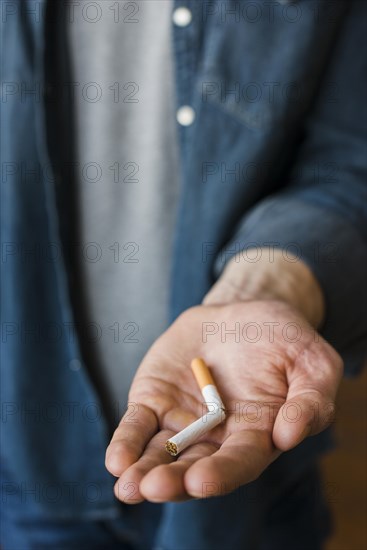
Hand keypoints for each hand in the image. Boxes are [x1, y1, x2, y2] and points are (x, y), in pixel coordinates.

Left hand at [105, 299, 341, 503]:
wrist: (242, 311)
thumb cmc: (283, 338)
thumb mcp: (313, 362)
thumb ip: (310, 400)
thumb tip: (289, 436)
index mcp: (256, 434)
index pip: (239, 461)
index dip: (222, 472)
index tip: (202, 480)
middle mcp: (216, 437)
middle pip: (194, 466)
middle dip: (174, 480)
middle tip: (154, 488)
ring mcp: (182, 421)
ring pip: (161, 454)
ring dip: (144, 471)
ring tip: (129, 486)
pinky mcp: (155, 401)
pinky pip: (138, 425)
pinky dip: (126, 442)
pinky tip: (117, 461)